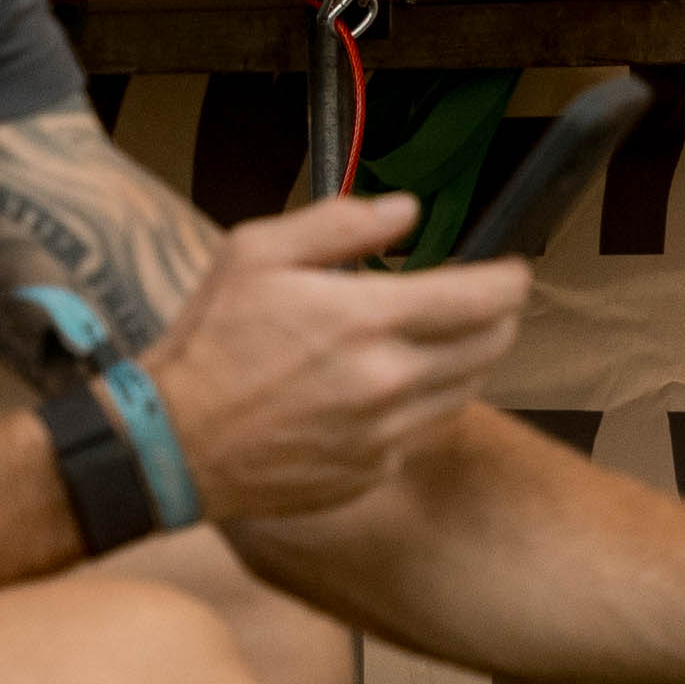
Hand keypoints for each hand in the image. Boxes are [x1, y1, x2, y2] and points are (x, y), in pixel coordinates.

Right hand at [140, 194, 534, 528]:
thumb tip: (407, 212)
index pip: (485, 298)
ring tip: (433, 340)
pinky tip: (387, 389)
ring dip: (466, 360)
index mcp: (367, 320)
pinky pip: (425, 432)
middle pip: (492, 346)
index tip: (511, 268)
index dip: (511, 278)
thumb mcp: (257, 253)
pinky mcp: (374, 471)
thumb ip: (340, 224)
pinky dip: (422, 406)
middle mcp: (390, 382)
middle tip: (478, 301)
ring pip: (467, 391)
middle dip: (498, 317)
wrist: (173, 442)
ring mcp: (386, 435)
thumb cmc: (211, 341)